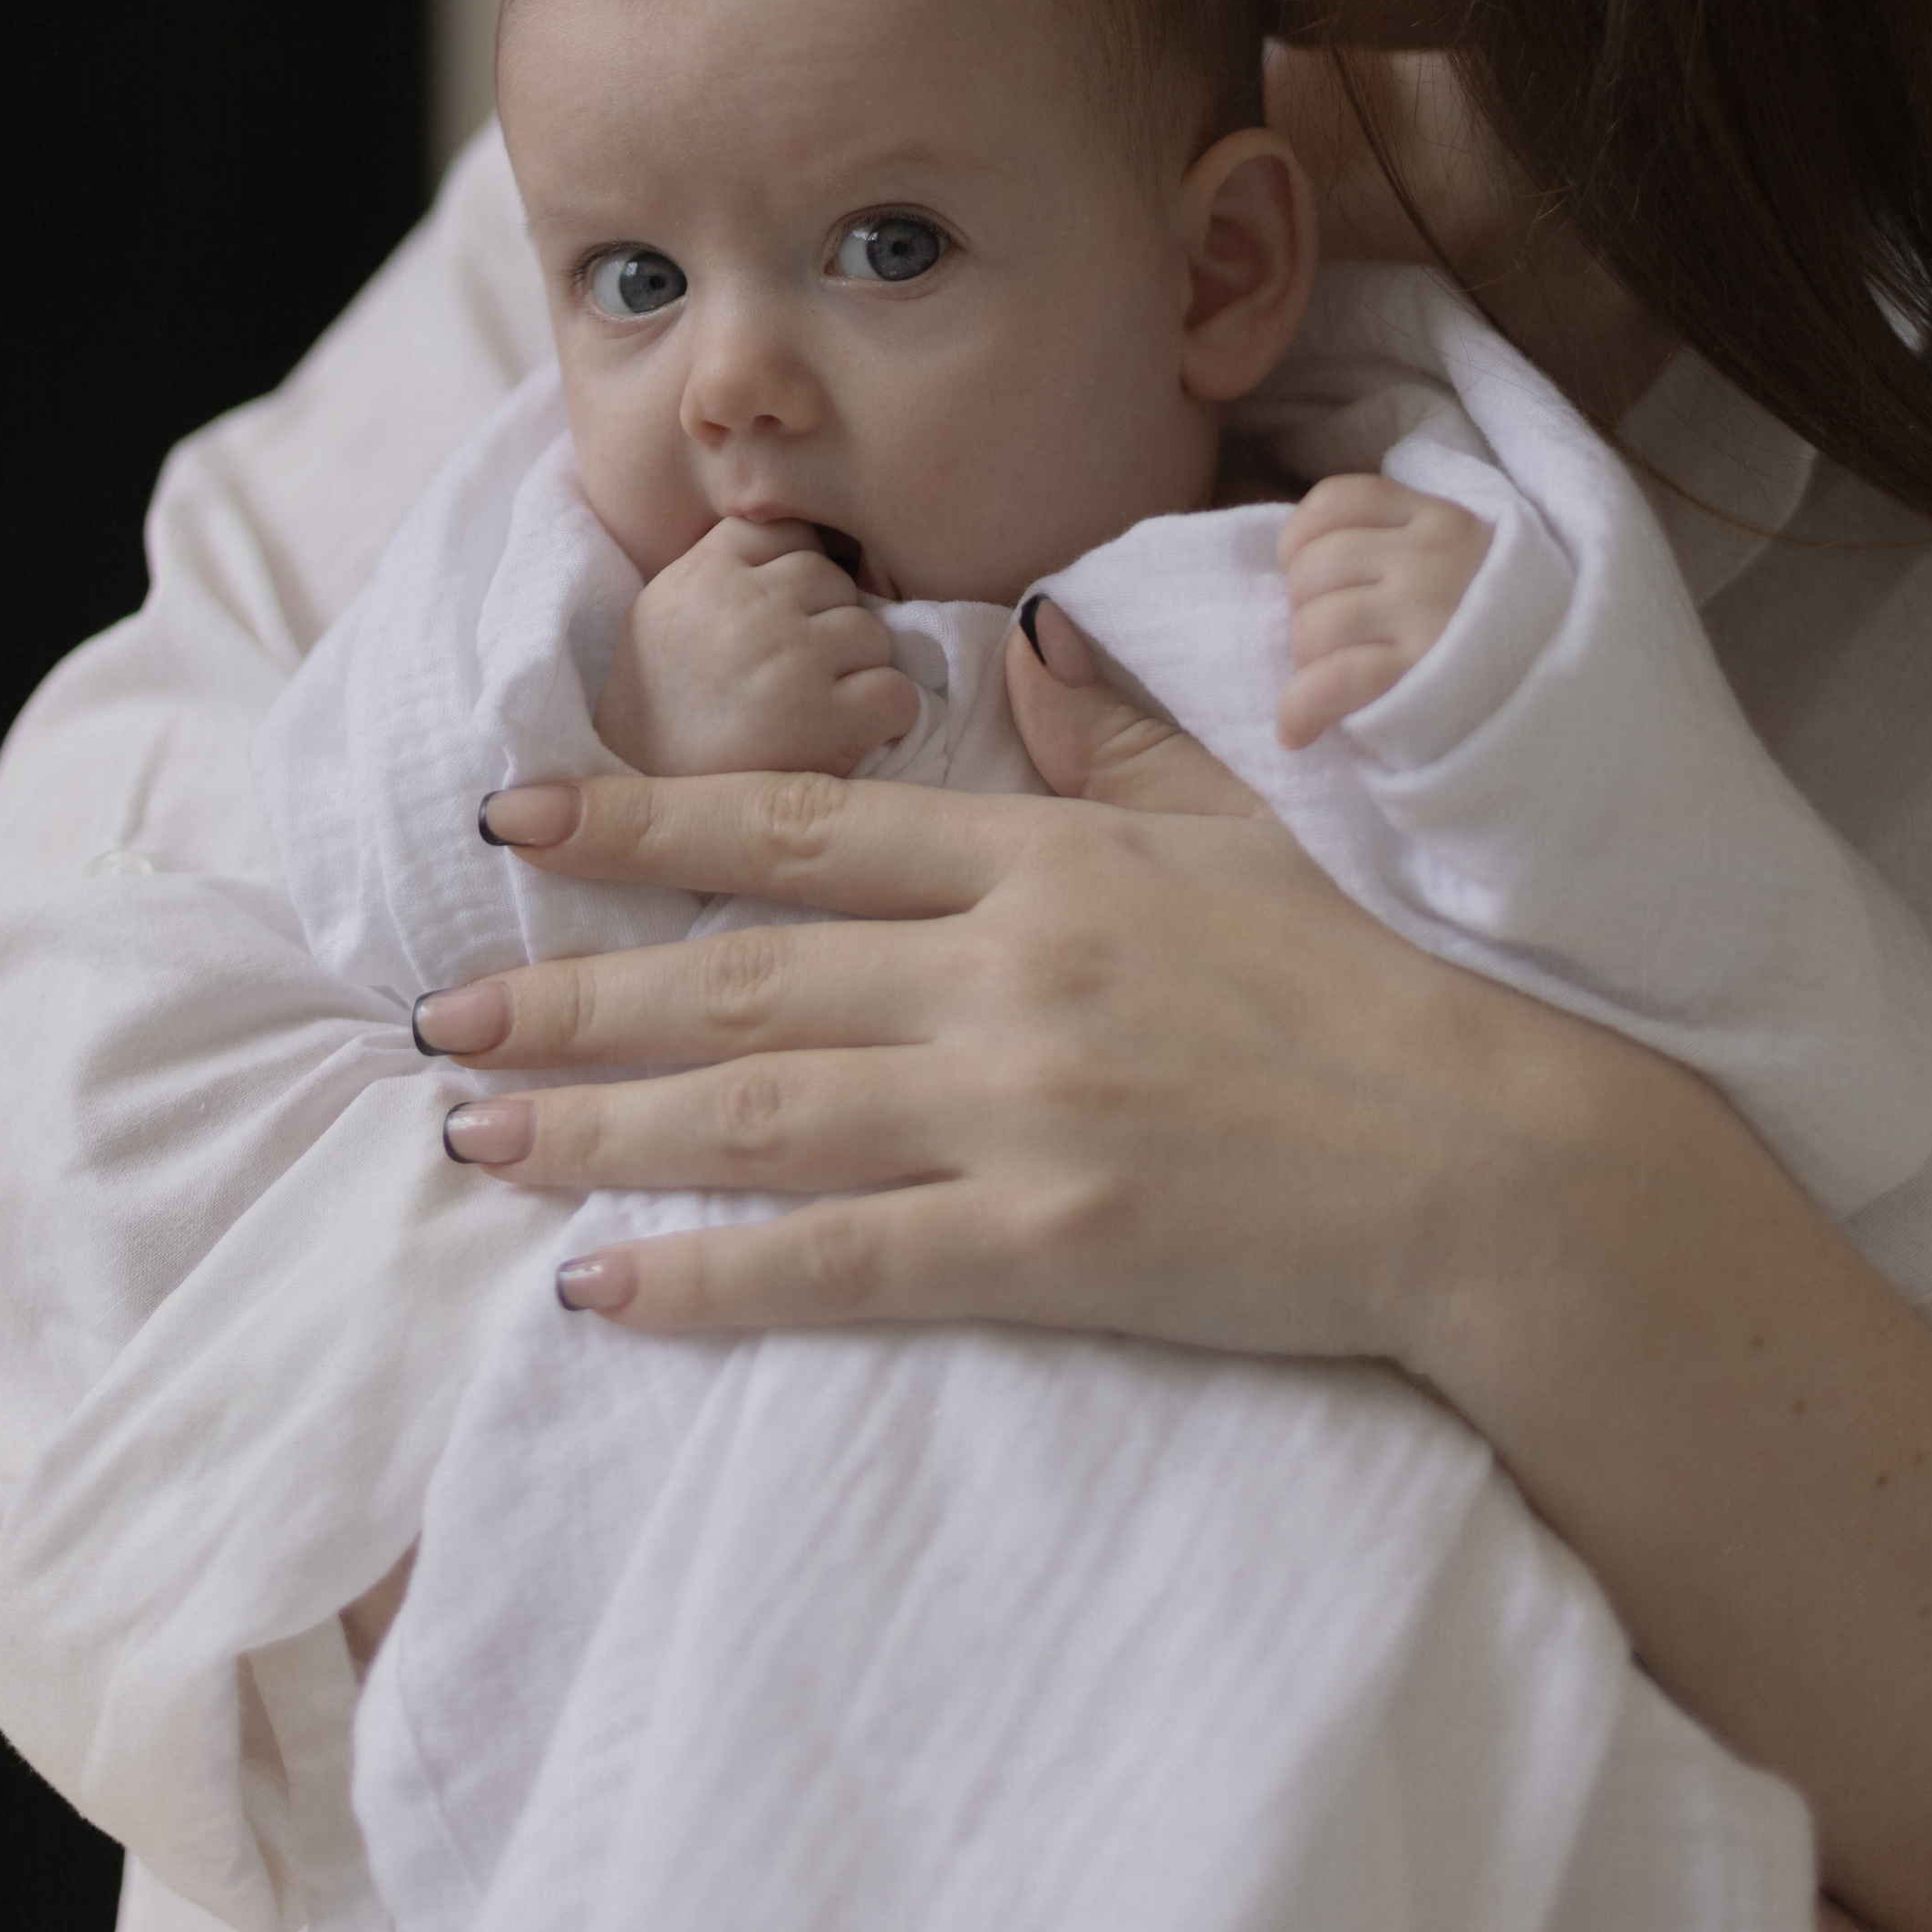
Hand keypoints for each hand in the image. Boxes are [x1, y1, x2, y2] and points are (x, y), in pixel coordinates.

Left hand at [428, 604, 1580, 1357]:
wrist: (1493, 1159)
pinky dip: (708, 1278)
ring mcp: (1022, 1112)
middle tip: (438, 1007)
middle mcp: (1008, 972)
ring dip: (596, 1124)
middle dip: (573, 989)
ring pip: (756, 1115)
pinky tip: (600, 1288)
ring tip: (473, 1128)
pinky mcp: (1048, 1251)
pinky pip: (839, 1264)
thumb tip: (1018, 644)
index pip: (804, 823)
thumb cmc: (1371, 989)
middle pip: (741, 977)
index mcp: (1047, 859)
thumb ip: (1111, 742)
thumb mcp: (1240, 825)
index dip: (648, 817)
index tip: (524, 812)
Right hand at [592, 517, 919, 777]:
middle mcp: (749, 608)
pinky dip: (885, 717)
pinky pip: (897, 693)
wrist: (639, 803)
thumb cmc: (655, 709)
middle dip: (825, 621)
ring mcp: (792, 662)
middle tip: (794, 673)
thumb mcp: (661, 611)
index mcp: (706, 572)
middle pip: (833, 580)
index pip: (791, 531)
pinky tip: (848, 736)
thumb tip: (798, 536)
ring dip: (856, 669)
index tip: (780, 616)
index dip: (796, 574)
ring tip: (813, 707)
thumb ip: (722, 568)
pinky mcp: (828, 722)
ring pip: (871, 633)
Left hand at [1276, 474, 1490, 744]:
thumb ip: (1403, 545)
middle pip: (1314, 566)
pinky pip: (1330, 681)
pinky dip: (1298, 708)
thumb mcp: (1468, 563)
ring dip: (1304, 665)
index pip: (1338, 502)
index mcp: (1441, 521)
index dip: (1299, 540)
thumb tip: (1303, 561)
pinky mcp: (1421, 677)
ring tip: (1327, 688)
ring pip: (1315, 624)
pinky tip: (1298, 730)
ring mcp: (1429, 614)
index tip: (1303, 578)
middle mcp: (1434, 558)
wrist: (1577, 702)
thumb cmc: (1502, 638)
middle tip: (1328, 650)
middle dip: (1301, 611)